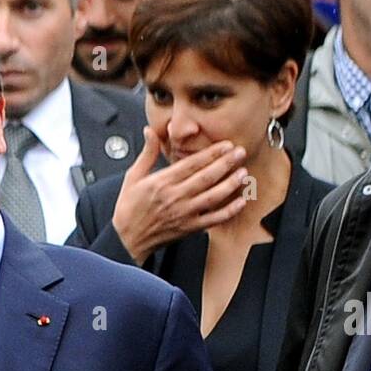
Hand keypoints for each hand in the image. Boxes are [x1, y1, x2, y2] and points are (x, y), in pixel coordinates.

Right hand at [111, 128, 248, 263]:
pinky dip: (228, 211)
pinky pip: (213, 219)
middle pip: (206, 177)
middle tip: (240, 152)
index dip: (211, 153)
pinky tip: (240, 202)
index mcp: (162, 182)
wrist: (127, 239)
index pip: (192, 163)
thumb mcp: (133, 177)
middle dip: (226, 163)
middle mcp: (175, 197)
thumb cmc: (129, 209)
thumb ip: (147, 153)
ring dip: (230, 184)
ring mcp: (184, 213)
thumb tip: (150, 131)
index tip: (225, 145)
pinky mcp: (189, 228)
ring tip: (243, 173)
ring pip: (213, 196)